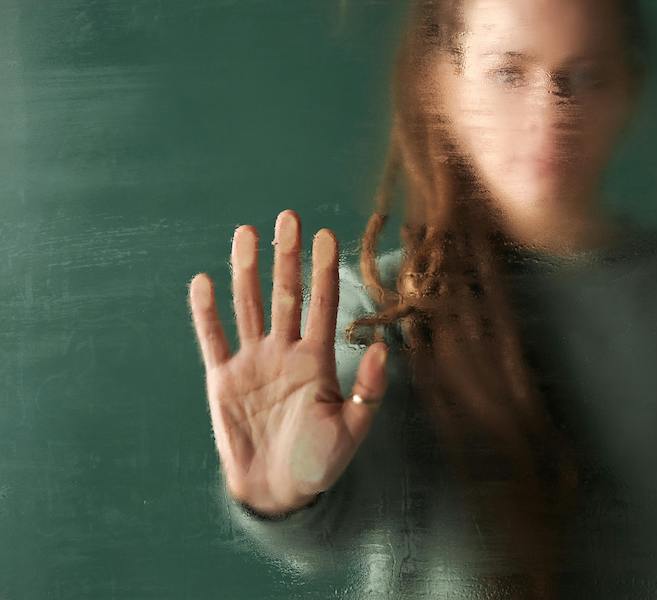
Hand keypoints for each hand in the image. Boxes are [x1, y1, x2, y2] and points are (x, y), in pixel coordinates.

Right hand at [188, 210, 389, 515]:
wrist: (277, 492)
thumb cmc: (319, 462)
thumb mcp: (351, 430)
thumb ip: (368, 391)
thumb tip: (386, 347)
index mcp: (317, 361)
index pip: (322, 306)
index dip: (324, 272)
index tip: (327, 235)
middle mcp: (285, 351)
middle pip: (286, 294)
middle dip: (287, 256)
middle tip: (288, 217)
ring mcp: (253, 361)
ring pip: (249, 305)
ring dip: (247, 270)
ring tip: (246, 233)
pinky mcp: (223, 378)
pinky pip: (213, 337)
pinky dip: (206, 311)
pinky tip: (204, 280)